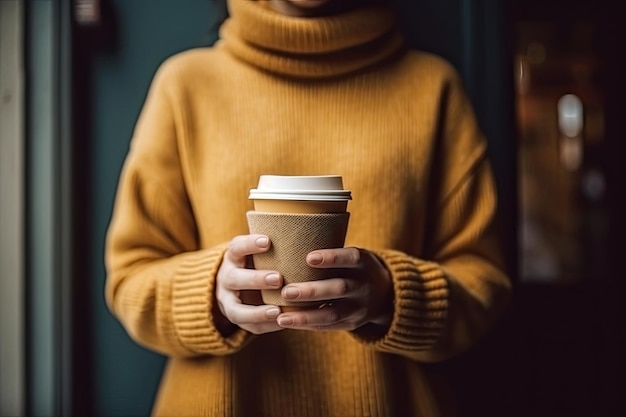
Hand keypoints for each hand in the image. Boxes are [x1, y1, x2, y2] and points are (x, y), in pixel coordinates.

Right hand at [215, 234, 284, 334]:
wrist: (235, 284)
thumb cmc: (259, 261)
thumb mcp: (260, 250)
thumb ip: (277, 244)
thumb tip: (310, 231)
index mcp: (233, 256)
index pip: (237, 247)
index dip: (250, 244)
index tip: (267, 241)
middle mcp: (226, 277)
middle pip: (235, 279)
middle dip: (256, 280)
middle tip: (278, 279)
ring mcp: (228, 300)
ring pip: (237, 309)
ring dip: (257, 312)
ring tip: (277, 311)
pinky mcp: (236, 318)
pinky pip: (248, 326)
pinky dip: (265, 326)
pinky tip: (282, 323)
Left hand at [276, 248, 393, 330]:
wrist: (385, 293)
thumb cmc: (352, 267)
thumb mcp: (351, 255)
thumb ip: (329, 249)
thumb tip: (289, 235)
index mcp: (364, 262)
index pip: (351, 257)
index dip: (332, 258)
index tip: (309, 257)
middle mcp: (364, 285)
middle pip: (340, 288)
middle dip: (312, 291)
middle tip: (286, 291)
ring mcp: (360, 307)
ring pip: (333, 313)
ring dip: (306, 315)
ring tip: (282, 317)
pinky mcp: (352, 323)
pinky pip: (330, 326)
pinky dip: (309, 324)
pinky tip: (289, 322)